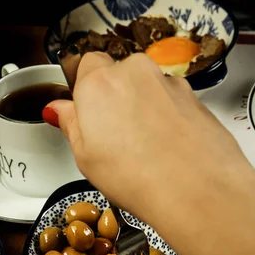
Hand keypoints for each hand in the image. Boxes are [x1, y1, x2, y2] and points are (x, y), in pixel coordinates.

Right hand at [44, 51, 243, 221]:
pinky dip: (168, 118)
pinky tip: (167, 149)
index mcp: (99, 82)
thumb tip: (58, 109)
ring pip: (148, 89)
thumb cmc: (138, 176)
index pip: (86, 65)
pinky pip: (172, 102)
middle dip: (116, 99)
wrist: (197, 190)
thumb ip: (71, 124)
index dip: (86, 91)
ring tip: (144, 150)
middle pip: (119, 75)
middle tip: (114, 139)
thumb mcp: (85, 157)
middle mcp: (135, 72)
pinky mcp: (194, 98)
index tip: (87, 115)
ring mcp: (168, 83)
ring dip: (144, 109)